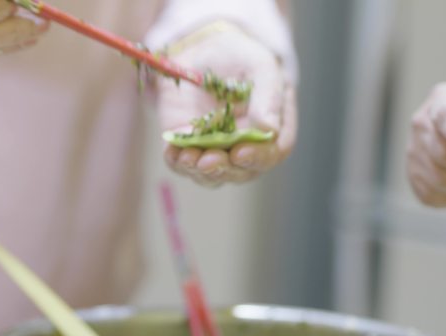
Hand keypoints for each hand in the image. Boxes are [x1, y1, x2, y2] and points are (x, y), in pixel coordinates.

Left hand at [157, 28, 296, 187]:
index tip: (241, 153)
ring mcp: (217, 148)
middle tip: (207, 161)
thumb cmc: (239, 55)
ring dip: (199, 171)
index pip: (274, 151)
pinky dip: (177, 162)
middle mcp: (247, 144)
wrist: (201, 49)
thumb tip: (270, 130)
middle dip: (224, 169)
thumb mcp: (260, 65)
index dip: (259, 157)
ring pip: (212, 175)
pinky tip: (171, 153)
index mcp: (274, 126)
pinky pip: (183, 164)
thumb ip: (268, 95)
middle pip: (242, 171)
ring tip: (187, 158)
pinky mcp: (189, 145)